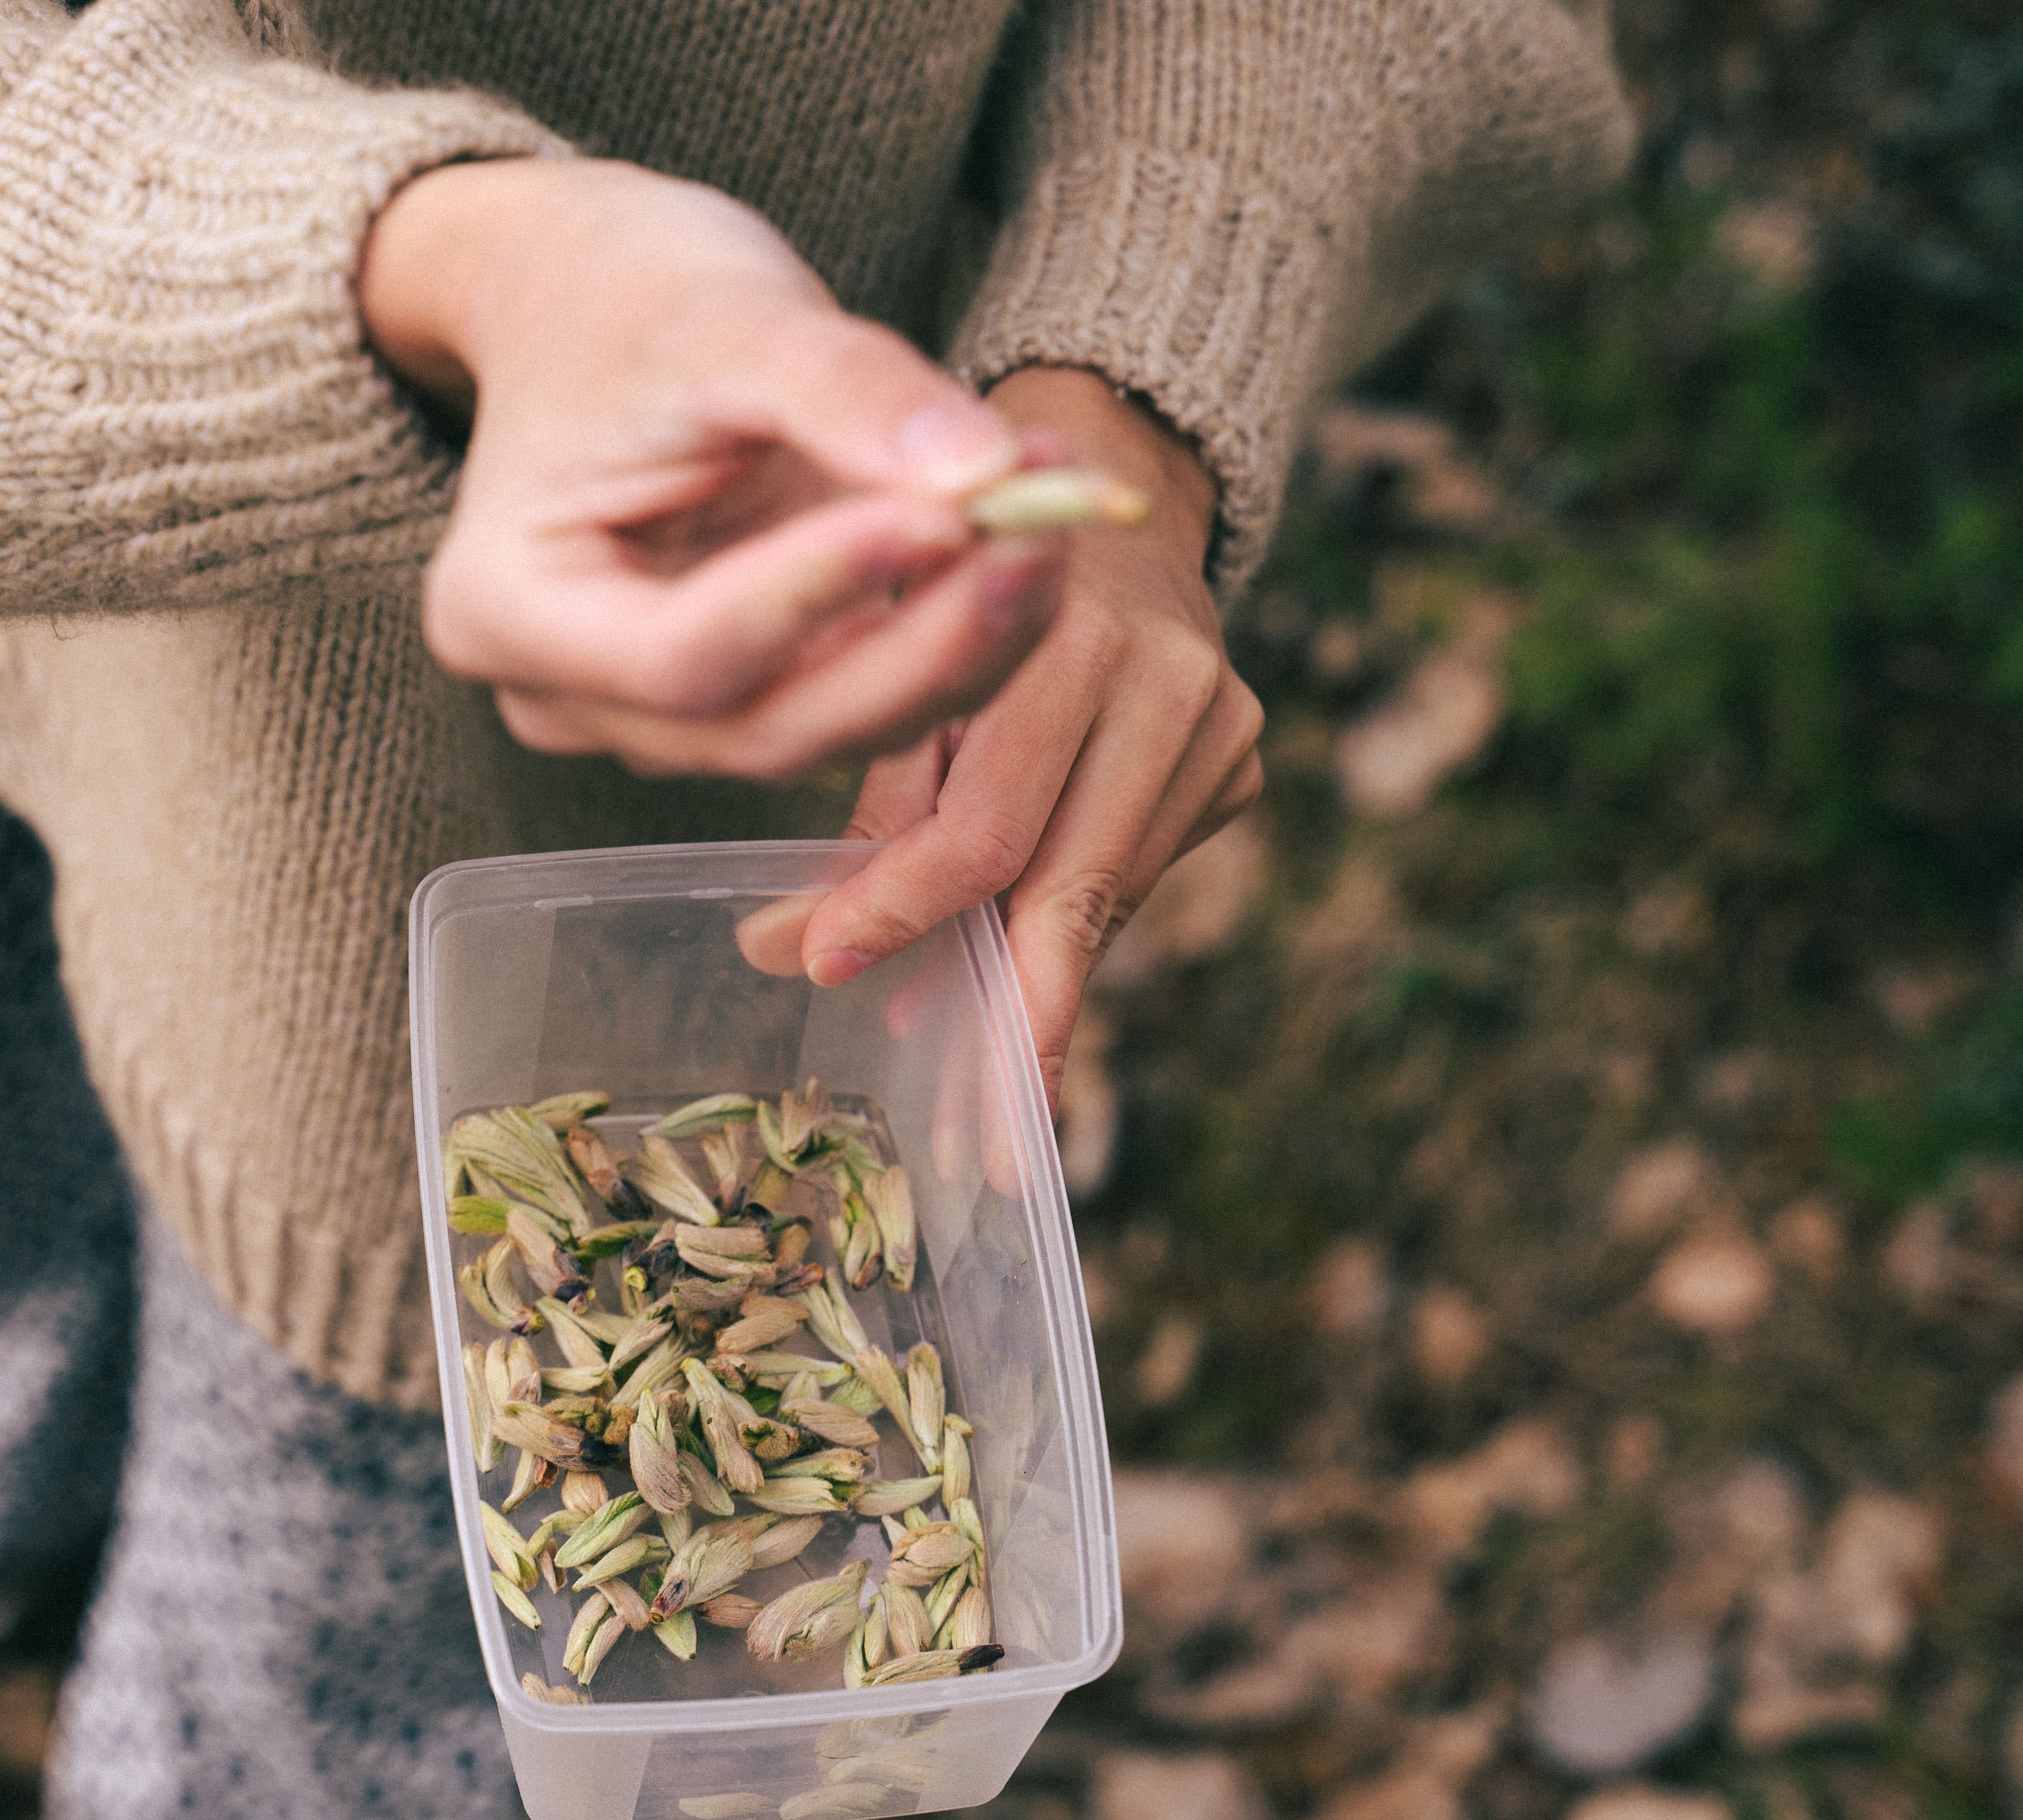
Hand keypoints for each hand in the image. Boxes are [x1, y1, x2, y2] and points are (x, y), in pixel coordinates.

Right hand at [360, 159, 1070, 779]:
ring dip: (962, 638)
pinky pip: (860, 693)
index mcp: (507, 609)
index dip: (824, 595)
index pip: (686, 654)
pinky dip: (951, 625)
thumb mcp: (725, 312)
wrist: (592, 297)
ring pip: (832, 726)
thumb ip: (846, 390)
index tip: (948, 512)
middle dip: (923, 642)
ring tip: (1053, 509)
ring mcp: (653, 715)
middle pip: (769, 725)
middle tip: (1041, 533)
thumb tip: (986, 473)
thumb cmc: (622, 292)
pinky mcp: (743, 693)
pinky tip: (1025, 530)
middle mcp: (568, 697)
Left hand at [793, 368, 1265, 1106]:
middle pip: (1067, 884)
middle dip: (1009, 1015)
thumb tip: (780, 953)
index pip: (983, 823)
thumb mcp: (896, 663)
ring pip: (1106, 893)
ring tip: (979, 1076)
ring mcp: (1218, 715)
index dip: (903, 910)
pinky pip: (1138, 869)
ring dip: (1034, 986)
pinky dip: (1071, 925)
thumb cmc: (957, 579)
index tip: (826, 970)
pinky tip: (1026, 974)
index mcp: (1058, 632)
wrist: (1098, 484)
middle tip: (975, 1133)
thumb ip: (864, 806)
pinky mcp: (1242, 749)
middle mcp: (1161, 673)